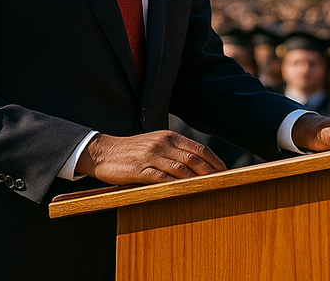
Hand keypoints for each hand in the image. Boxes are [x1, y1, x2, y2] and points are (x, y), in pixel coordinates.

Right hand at [74, 131, 225, 184]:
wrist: (104, 151)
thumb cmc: (133, 150)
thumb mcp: (156, 142)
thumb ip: (175, 149)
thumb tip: (199, 162)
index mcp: (169, 137)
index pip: (199, 149)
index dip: (215, 161)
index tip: (226, 172)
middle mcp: (162, 144)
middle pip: (194, 159)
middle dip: (211, 173)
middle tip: (223, 183)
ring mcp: (151, 156)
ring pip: (181, 169)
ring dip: (197, 181)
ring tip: (209, 190)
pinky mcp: (139, 170)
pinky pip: (162, 179)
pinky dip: (176, 186)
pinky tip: (185, 192)